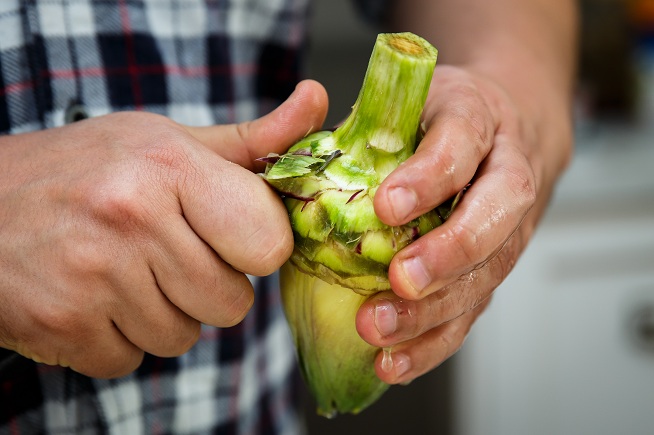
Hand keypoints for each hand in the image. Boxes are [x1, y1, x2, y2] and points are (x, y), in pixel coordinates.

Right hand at [0, 80, 327, 377]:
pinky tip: (95, 296)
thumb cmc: (89, 169)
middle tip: (166, 251)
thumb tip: (317, 102)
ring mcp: (93, 277)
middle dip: (209, 285)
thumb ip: (253, 141)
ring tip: (125, 271)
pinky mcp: (62, 326)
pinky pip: (134, 360)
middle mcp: (132, 218)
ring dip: (164, 314)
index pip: (268, 243)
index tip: (230, 233)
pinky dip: (120, 337)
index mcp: (169, 166)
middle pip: (232, 303)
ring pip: (185, 338)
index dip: (255, 245)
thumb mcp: (169, 142)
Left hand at [356, 65, 572, 383]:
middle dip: (448, 254)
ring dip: (434, 311)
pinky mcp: (492, 271)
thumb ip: (362, 124)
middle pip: (493, 218)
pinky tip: (394, 362)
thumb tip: (296, 154)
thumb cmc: (441, 119)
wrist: (504, 132)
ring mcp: (508, 229)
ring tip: (380, 329)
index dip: (428, 177)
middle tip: (400, 279)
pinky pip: (472, 310)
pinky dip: (432, 343)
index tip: (385, 205)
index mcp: (478, 120)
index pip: (461, 144)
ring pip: (486, 275)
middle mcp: (504, 175)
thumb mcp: (408, 100)